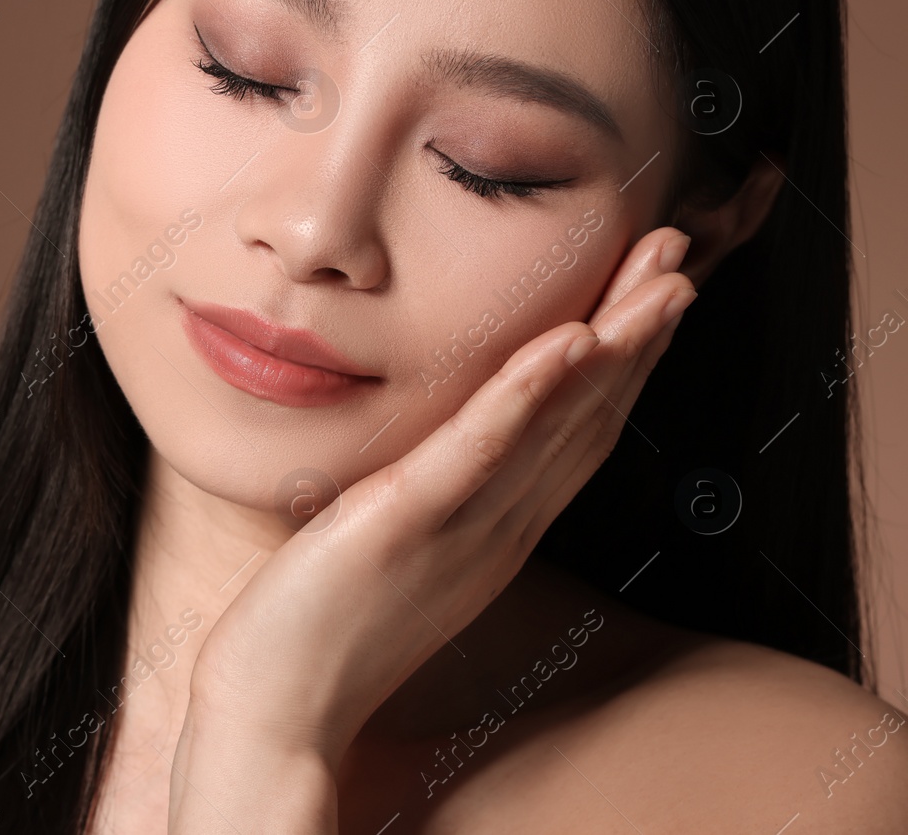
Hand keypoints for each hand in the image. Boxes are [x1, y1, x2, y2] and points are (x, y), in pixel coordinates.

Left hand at [167, 226, 696, 833]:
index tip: (653, 286)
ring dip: (616, 346)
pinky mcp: (409, 524)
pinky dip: (527, 396)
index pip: (578, 429)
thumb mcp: (400, 545)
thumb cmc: (327, 623)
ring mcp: (463, 527)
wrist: (278, 706)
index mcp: (499, 526)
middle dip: (641, 331)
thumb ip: (435, 496)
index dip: (625, 356)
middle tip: (679, 250)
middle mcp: (500, 525)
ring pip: (560, 425)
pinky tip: (568, 343)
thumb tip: (442, 451)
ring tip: (661, 276)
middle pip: (591, 415)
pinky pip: (479, 453)